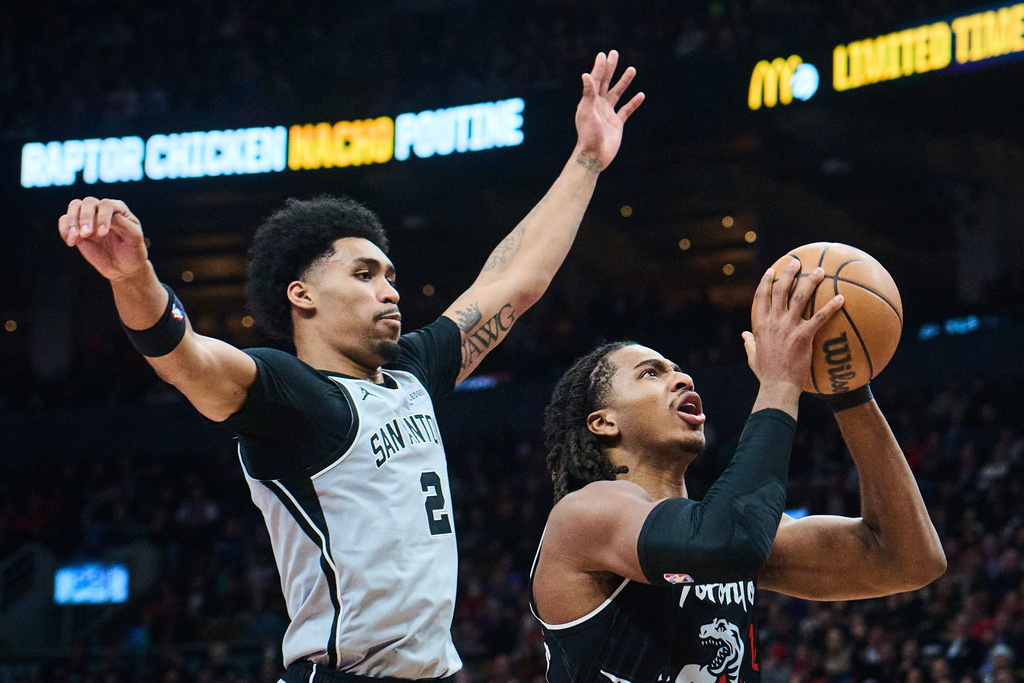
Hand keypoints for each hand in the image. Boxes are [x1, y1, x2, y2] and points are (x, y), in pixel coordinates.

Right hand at [59, 197, 148, 281]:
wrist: (124, 268)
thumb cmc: (133, 251)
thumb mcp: (134, 238)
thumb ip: (123, 224)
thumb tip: (106, 215)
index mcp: (119, 209)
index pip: (107, 204)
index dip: (103, 216)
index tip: (103, 233)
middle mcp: (103, 210)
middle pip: (88, 202)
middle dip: (85, 217)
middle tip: (86, 234)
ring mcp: (89, 218)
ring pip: (74, 206)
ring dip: (72, 220)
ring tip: (75, 237)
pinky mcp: (78, 229)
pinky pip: (64, 220)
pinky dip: (64, 229)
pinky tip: (71, 243)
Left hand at [574, 50, 644, 171]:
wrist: (594, 155)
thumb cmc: (589, 135)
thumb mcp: (588, 113)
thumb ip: (588, 94)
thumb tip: (586, 75)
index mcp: (589, 102)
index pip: (595, 80)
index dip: (599, 67)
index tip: (603, 55)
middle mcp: (598, 105)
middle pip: (606, 83)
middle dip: (610, 68)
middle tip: (614, 53)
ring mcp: (608, 114)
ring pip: (617, 94)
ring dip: (624, 82)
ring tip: (632, 69)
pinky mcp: (617, 123)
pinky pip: (626, 110)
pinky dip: (633, 103)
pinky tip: (641, 95)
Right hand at [743, 259, 844, 391]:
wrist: (777, 387)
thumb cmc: (766, 374)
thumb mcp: (753, 356)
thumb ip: (749, 342)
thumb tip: (744, 334)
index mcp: (760, 325)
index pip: (761, 297)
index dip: (766, 281)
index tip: (772, 270)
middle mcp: (773, 322)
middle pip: (780, 290)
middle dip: (788, 273)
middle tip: (796, 262)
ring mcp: (788, 328)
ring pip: (800, 297)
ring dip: (811, 282)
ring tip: (820, 271)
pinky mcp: (803, 336)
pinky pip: (820, 317)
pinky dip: (831, 306)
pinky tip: (841, 298)